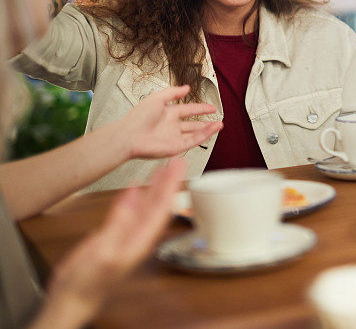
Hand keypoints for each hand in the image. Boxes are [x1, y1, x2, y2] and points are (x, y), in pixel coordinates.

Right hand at [34, 160, 184, 327]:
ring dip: (155, 187)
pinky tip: (136, 187)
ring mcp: (126, 235)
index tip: (178, 167)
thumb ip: (117, 226)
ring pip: (146, 206)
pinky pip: (129, 212)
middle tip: (176, 161)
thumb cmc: (87, 284)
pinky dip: (134, 197)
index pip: (163, 208)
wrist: (70, 300)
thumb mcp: (104, 252)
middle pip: (158, 204)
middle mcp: (137, 237)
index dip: (171, 186)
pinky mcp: (113, 236)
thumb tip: (132, 199)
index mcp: (140, 241)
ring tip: (162, 168)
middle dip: (168, 182)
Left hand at [118, 85, 221, 159]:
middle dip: (205, 121)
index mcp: (168, 113)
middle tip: (217, 118)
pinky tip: (212, 130)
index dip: (200, 108)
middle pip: (193, 123)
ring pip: (195, 133)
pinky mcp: (176, 147)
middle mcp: (172, 125)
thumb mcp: (157, 98)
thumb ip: (173, 92)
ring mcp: (174, 136)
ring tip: (219, 124)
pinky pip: (193, 141)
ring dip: (208, 129)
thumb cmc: (138, 117)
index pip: (188, 110)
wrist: (129, 136)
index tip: (210, 107)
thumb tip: (186, 87)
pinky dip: (204, 135)